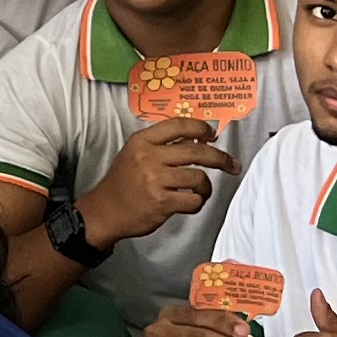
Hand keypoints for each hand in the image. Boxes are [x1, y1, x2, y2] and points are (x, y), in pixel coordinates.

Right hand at [81, 118, 230, 249]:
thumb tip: (198, 139)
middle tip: (231, 164)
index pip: (179, 125)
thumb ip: (161, 144)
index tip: (212, 135)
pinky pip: (193, 199)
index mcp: (142, 141)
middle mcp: (149, 157)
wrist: (105, 211)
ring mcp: (155, 180)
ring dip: (206, 186)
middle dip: (220, 158)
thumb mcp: (135, 153)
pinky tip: (190, 202)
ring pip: (198, 177)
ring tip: (200, 191)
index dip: (201, 128)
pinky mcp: (161, 202)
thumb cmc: (123, 182)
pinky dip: (197, 202)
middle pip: (196, 151)